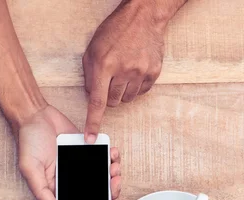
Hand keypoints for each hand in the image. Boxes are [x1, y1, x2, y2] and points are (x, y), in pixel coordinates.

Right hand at [16, 105, 125, 199]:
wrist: (35, 115)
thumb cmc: (28, 141)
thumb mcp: (30, 168)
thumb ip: (41, 191)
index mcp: (58, 187)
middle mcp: (71, 178)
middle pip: (97, 192)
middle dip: (111, 191)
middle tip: (115, 183)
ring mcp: (80, 165)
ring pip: (103, 176)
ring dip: (113, 174)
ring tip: (114, 168)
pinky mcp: (87, 151)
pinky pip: (103, 157)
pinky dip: (111, 157)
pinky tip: (112, 154)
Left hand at [83, 0, 183, 142]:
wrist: (143, 17)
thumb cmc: (114, 32)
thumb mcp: (93, 50)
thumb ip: (90, 75)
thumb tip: (92, 98)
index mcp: (104, 65)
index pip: (96, 102)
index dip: (93, 122)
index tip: (90, 138)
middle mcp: (123, 70)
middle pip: (113, 102)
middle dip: (109, 96)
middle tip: (110, 80)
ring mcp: (140, 72)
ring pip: (127, 99)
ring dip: (122, 91)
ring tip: (123, 72)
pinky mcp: (153, 72)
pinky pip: (141, 92)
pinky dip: (135, 86)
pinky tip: (134, 70)